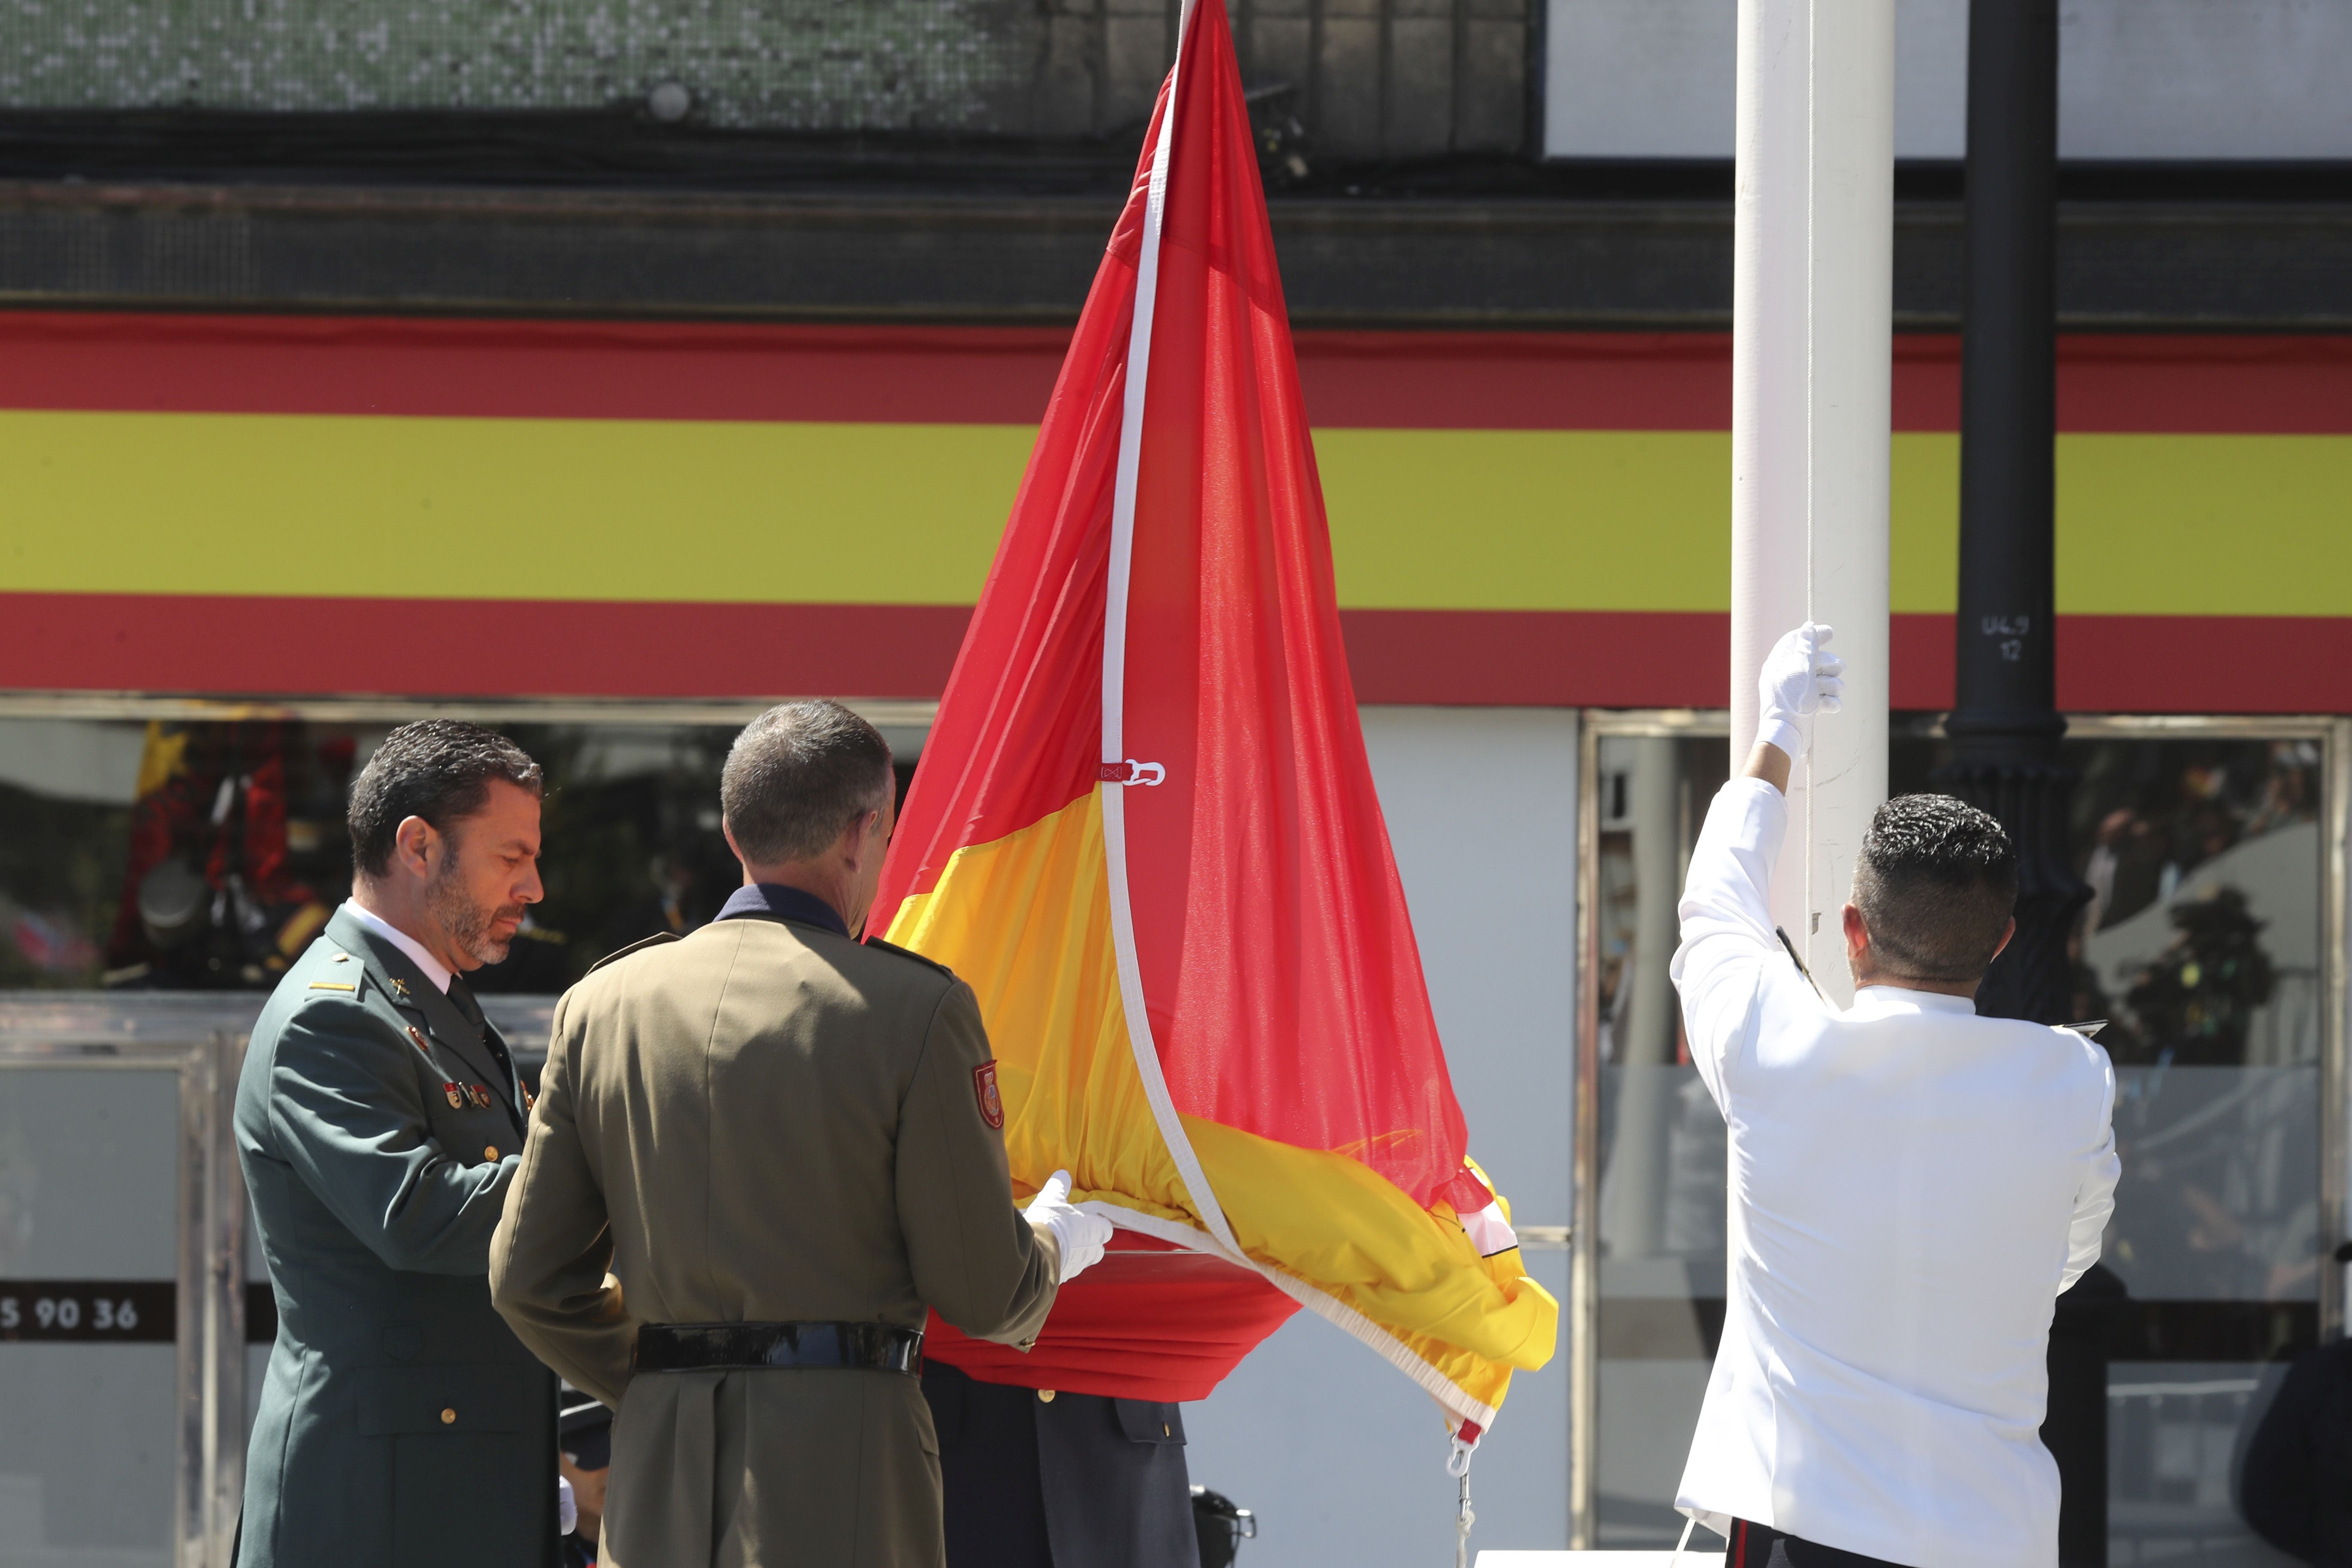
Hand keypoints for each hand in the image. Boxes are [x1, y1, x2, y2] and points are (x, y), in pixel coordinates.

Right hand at [1023, 1169, 1112, 1281]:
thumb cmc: (1048, 1222)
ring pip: (1083, 1262)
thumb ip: (1059, 1187)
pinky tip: (1049, 1258)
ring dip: (1075, 1255)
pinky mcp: (1063, 1278)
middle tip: (1074, 1234)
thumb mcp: (1051, 1199)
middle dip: (1090, 1243)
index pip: (1106, 1229)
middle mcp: (1091, 1251)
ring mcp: (1078, 1267)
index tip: (1087, 1220)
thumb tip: (1063, 1174)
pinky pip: (1066, 1271)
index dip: (1098, 1225)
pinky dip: (1061, 1265)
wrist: (1033, 1254)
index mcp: (1094, 1230)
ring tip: (1060, 1246)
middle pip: (1098, 1249)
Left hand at [1755, 622, 1844, 761]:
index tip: (1831, 633)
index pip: (1796, 641)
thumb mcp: (1801, 668)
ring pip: (1823, 680)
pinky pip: (1824, 699)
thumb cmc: (1791, 700)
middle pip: (1815, 660)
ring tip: (1834, 691)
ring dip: (1832, 684)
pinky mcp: (1806, 708)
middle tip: (1839, 668)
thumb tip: (1809, 626)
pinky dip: (1830, 701)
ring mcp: (1797, 693)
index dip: (1813, 636)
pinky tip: (1831, 705)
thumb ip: (1807, 646)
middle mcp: (1787, 677)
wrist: (1788, 735)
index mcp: (1779, 664)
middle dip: (1829, 664)